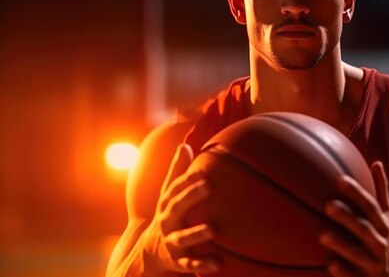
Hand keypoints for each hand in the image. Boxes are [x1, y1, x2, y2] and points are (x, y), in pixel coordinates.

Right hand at [142, 143, 218, 274]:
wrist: (147, 252)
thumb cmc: (166, 215)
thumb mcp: (168, 195)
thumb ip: (177, 172)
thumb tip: (184, 145)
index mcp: (167, 203)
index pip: (175, 188)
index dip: (187, 179)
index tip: (202, 170)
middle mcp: (167, 221)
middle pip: (177, 207)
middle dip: (191, 197)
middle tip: (208, 186)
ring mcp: (171, 242)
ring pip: (182, 238)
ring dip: (196, 234)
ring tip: (212, 229)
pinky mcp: (178, 261)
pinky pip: (190, 264)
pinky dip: (203, 265)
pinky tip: (219, 263)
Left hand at [320, 161, 388, 276]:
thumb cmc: (383, 238)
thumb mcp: (386, 216)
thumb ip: (382, 190)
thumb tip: (377, 162)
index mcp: (383, 225)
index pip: (370, 206)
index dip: (356, 193)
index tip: (340, 179)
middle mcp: (380, 243)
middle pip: (364, 228)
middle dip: (347, 217)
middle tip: (327, 205)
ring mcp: (372, 263)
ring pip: (357, 254)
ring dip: (341, 244)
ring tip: (322, 235)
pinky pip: (353, 276)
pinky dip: (343, 271)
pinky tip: (330, 264)